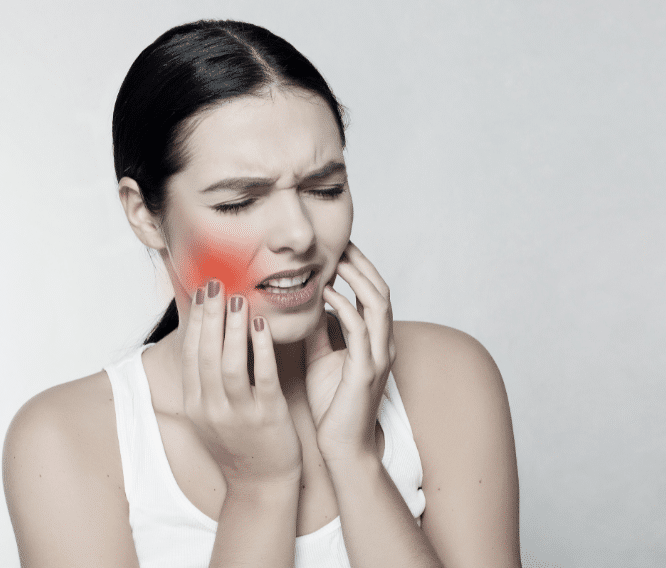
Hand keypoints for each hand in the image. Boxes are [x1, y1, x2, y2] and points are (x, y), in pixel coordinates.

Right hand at [182, 279, 302, 490]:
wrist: (261, 485)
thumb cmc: (239, 443)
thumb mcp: (210, 414)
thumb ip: (204, 380)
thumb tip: (202, 337)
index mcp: (195, 405)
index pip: (191, 354)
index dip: (196, 320)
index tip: (202, 291)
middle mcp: (211, 409)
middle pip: (206, 353)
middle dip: (211, 315)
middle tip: (217, 282)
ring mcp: (238, 414)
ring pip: (230, 363)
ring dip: (233, 327)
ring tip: (238, 298)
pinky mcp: (267, 417)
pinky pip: (263, 377)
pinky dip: (261, 348)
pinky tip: (262, 324)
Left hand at [304, 241, 395, 465]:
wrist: (343, 446)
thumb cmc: (333, 404)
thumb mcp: (321, 357)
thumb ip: (320, 331)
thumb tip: (306, 303)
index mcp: (374, 340)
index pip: (373, 293)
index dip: (359, 268)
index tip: (338, 247)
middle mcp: (382, 344)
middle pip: (381, 291)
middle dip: (362, 264)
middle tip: (340, 242)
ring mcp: (377, 356)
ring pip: (377, 304)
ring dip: (357, 278)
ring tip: (336, 258)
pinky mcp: (366, 370)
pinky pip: (359, 330)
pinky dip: (344, 306)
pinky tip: (325, 292)